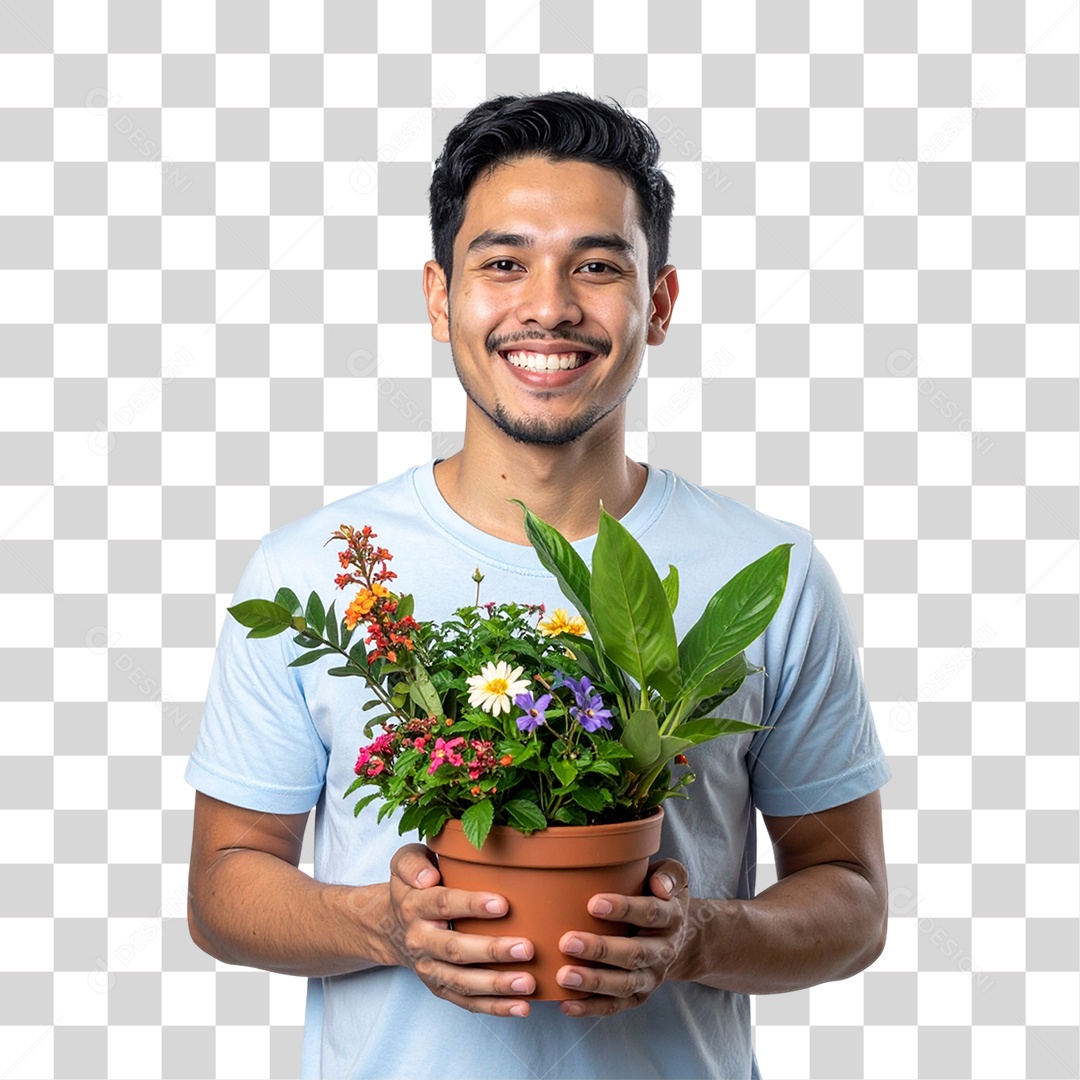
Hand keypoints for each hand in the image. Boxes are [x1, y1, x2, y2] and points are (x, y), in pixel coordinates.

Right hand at [384, 843, 536, 1016]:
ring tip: (528, 982)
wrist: (390, 927)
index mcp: (415, 906)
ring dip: (497, 985)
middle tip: (526, 948)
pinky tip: (521, 1006)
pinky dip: (494, 1007)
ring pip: (463, 982)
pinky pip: (466, 1002)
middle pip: (456, 949)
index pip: (443, 905)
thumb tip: (428, 877)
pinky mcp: (440, 988)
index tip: (502, 904)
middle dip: (492, 951)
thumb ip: (412, 862)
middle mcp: (421, 941)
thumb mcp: (404, 861)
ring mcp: (430, 969)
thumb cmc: (413, 886)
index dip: (472, 905)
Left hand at [555, 858, 689, 1016]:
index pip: (650, 913)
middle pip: (634, 954)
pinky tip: (567, 1003)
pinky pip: (616, 1006)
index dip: (624, 909)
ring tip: (564, 976)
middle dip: (600, 950)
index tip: (593, 903)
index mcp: (671, 918)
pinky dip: (591, 1007)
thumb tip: (660, 885)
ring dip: (594, 982)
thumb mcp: (674, 877)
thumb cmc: (661, 896)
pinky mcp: (639, 996)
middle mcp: (663, 951)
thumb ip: (670, 874)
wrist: (680, 936)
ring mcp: (651, 976)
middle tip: (568, 942)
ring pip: (624, 984)